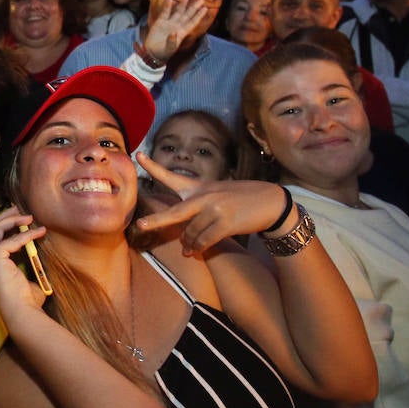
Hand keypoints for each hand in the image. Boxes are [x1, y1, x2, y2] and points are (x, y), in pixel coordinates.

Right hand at [0, 207, 49, 317]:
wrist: (22, 311)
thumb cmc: (27, 299)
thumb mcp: (28, 274)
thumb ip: (29, 259)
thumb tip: (39, 246)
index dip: (5, 224)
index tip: (21, 217)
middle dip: (5, 216)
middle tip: (19, 207)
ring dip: (13, 219)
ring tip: (30, 216)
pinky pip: (11, 239)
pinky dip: (26, 234)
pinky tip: (39, 232)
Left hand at [134, 153, 292, 255]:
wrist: (271, 203)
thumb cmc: (242, 201)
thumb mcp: (218, 195)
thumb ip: (198, 211)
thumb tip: (185, 241)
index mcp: (200, 187)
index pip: (172, 177)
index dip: (153, 167)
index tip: (137, 155)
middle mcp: (205, 196)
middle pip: (175, 212)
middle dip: (156, 220)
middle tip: (140, 225)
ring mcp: (215, 209)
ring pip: (192, 234)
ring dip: (189, 245)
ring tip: (189, 250)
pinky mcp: (226, 222)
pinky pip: (205, 240)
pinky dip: (199, 249)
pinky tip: (196, 252)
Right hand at [141, 0, 209, 63]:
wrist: (152, 53)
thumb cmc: (163, 53)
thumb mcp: (168, 50)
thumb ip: (172, 42)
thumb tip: (174, 33)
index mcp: (182, 33)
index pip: (192, 22)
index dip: (199, 16)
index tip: (205, 9)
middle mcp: (177, 26)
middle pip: (187, 15)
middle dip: (194, 8)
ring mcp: (169, 23)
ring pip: (177, 12)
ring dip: (182, 5)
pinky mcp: (160, 22)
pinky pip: (165, 13)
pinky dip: (167, 6)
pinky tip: (170, 0)